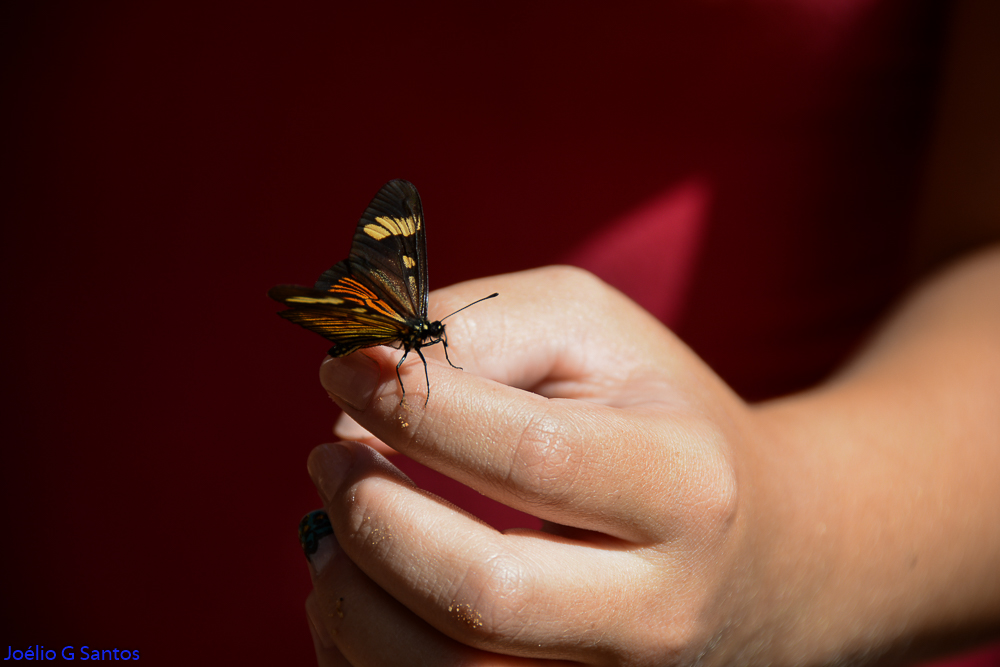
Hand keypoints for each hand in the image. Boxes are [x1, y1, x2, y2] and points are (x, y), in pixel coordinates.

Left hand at [302, 266, 763, 664]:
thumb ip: (486, 326)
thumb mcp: (594, 333)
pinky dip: (362, 653)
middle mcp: (658, 607)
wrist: (754, 549)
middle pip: (485, 594)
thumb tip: (369, 377)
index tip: (345, 369)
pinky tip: (361, 590)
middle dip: (372, 519)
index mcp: (683, 485)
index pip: (531, 455)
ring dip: (350, 597)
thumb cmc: (659, 420)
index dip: (413, 407)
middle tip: (330, 459)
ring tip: (331, 526)